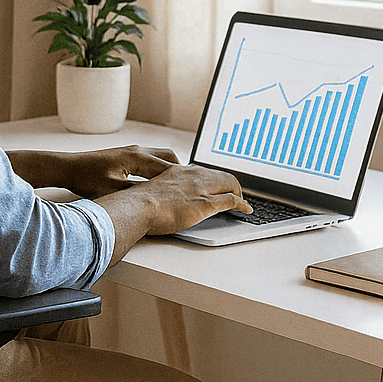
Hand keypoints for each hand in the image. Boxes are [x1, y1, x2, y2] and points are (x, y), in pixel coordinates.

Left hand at [13, 143, 178, 198]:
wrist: (67, 167)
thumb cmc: (86, 177)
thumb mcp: (113, 190)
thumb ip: (135, 195)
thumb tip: (154, 201)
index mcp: (137, 158)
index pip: (169, 168)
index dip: (185, 179)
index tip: (197, 187)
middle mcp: (137, 151)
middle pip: (170, 159)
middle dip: (183, 173)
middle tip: (193, 187)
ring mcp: (131, 151)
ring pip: (161, 158)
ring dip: (170, 170)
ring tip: (178, 186)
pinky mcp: (125, 155)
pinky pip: (150, 160)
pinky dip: (158, 170)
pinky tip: (157, 182)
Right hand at [129, 163, 252, 235]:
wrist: (137, 208)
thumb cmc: (138, 205)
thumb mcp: (151, 192)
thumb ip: (161, 193)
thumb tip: (161, 202)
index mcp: (178, 172)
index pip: (203, 172)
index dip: (214, 179)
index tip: (216, 185)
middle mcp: (192, 176)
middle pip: (221, 175)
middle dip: (232, 184)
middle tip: (235, 193)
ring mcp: (200, 188)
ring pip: (230, 184)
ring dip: (238, 192)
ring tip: (242, 201)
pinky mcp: (206, 203)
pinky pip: (232, 200)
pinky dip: (242, 204)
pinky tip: (246, 209)